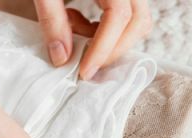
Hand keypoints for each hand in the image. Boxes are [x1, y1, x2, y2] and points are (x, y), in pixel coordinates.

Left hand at [33, 0, 151, 79]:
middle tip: (84, 61)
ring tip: (74, 28)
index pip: (119, 17)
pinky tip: (76, 18)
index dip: (103, 48)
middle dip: (113, 48)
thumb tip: (62, 57)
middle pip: (139, 20)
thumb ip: (52, 18)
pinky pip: (127, 12)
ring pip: (138, 18)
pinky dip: (107, 26)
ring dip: (111, 38)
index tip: (84, 71)